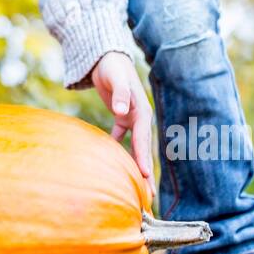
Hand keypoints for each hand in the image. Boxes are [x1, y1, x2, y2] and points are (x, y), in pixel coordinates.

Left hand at [90, 50, 155, 206]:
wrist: (105, 57)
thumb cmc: (113, 67)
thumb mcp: (117, 79)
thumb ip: (120, 95)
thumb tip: (120, 112)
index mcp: (142, 112)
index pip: (142, 139)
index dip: (142, 157)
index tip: (143, 176)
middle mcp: (139, 118)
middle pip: (143, 148)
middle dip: (145, 171)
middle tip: (148, 196)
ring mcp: (131, 118)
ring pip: (134, 147)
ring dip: (135, 165)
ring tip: (138, 188)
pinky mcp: (120, 117)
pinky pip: (119, 137)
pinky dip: (117, 149)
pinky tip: (112, 165)